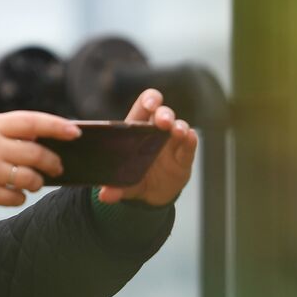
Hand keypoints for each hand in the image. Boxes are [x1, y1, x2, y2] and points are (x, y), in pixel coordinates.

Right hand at [0, 110, 80, 219]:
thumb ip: (5, 127)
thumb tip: (40, 135)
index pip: (31, 121)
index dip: (57, 126)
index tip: (75, 132)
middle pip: (36, 153)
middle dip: (53, 162)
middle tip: (57, 166)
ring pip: (29, 178)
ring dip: (38, 182)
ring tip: (36, 182)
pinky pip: (15, 198)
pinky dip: (21, 197)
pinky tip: (18, 194)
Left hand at [98, 89, 197, 205]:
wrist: (150, 196)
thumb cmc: (133, 178)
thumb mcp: (123, 183)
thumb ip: (114, 187)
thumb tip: (105, 196)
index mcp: (138, 129)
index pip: (145, 106)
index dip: (149, 100)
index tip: (150, 104)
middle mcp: (157, 131)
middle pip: (163, 113)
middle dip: (164, 114)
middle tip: (163, 121)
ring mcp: (172, 143)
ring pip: (179, 127)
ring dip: (179, 127)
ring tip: (178, 131)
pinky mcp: (184, 157)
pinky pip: (189, 147)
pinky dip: (190, 141)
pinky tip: (190, 137)